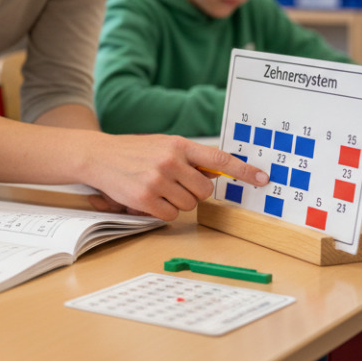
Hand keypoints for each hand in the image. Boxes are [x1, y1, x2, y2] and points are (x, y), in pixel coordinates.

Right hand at [82, 133, 266, 220]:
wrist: (98, 155)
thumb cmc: (133, 152)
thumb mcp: (163, 145)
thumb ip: (188, 158)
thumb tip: (215, 174)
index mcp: (179, 144)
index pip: (219, 159)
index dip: (244, 170)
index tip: (263, 179)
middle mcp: (170, 160)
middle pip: (205, 191)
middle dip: (195, 192)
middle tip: (176, 185)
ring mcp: (157, 180)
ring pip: (189, 205)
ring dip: (176, 202)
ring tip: (157, 189)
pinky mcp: (144, 198)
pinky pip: (170, 216)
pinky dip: (162, 211)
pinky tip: (148, 198)